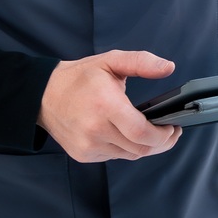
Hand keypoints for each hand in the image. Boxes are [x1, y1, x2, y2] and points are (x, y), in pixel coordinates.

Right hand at [38, 51, 182, 161]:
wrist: (44, 95)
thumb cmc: (80, 78)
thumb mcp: (111, 61)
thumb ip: (142, 62)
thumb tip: (168, 67)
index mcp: (105, 105)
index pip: (142, 132)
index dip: (163, 135)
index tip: (173, 128)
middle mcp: (96, 129)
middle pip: (140, 148)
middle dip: (162, 143)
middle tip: (171, 133)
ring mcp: (88, 145)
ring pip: (129, 155)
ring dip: (144, 146)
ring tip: (152, 133)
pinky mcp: (84, 154)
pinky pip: (114, 156)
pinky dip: (126, 148)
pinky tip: (127, 135)